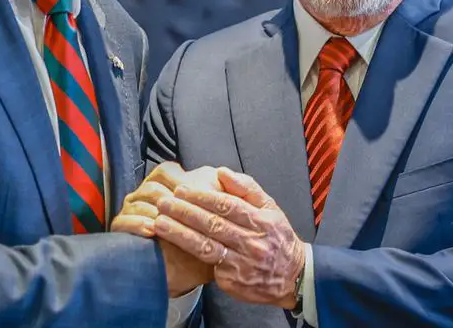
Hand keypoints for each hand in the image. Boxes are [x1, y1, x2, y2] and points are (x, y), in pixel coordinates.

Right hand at [111, 162, 219, 297]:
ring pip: (137, 202)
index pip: (166, 171)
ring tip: (165, 223)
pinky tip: (151, 231)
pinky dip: (137, 224)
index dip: (179, 181)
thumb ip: (221, 192)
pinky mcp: (122, 227)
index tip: (194, 195)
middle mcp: (147, 193)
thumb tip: (222, 173)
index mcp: (168, 183)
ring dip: (152, 212)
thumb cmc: (205, 238)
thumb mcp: (217, 214)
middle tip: (181, 211)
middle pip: (152, 186)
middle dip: (167, 199)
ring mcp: (133, 208)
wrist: (188, 269)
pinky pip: (122, 221)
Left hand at [154, 167, 304, 308]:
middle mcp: (252, 243)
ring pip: (205, 247)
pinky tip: (171, 246)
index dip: (202, 196)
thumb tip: (222, 172)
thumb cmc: (277, 237)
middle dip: (184, 212)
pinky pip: (208, 266)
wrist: (293, 276)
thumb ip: (247, 188)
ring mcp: (241, 264)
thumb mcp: (271, 208)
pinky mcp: (232, 282)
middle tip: (164, 202)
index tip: (181, 189)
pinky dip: (188, 255)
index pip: (227, 206)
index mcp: (261, 221)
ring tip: (159, 222)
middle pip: (212, 225)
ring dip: (179, 234)